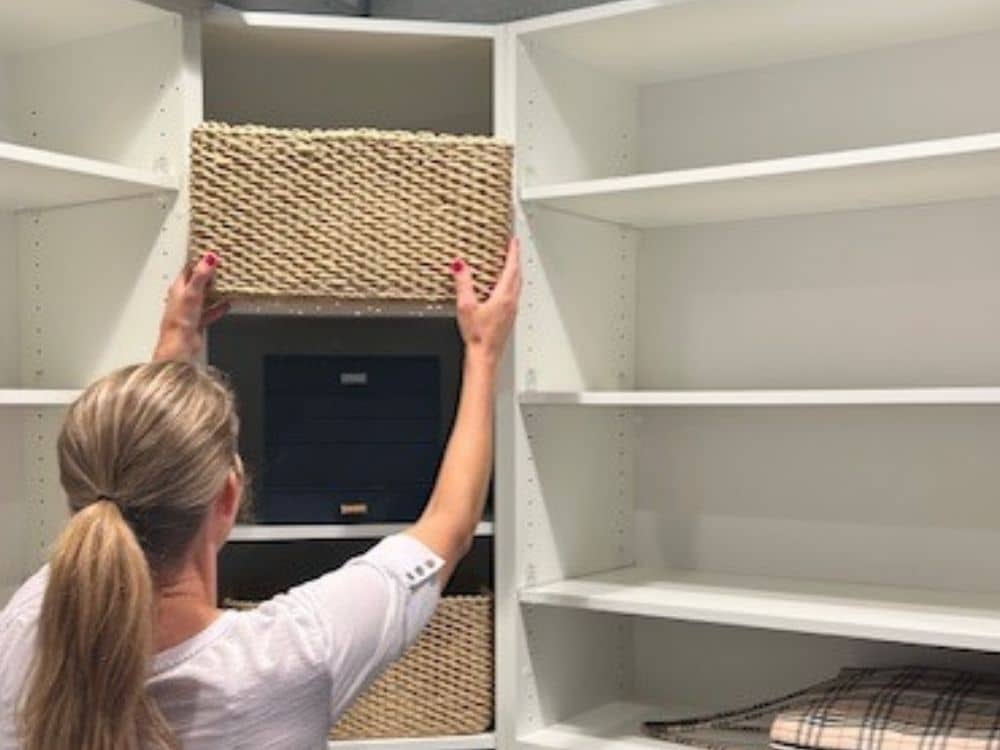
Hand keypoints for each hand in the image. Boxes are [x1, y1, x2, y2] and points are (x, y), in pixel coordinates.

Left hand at [153, 253, 229, 361]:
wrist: (180, 346)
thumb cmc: (179, 322)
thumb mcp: (192, 293)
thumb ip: (201, 275)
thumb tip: (209, 258)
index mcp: (178, 288)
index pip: (188, 270)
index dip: (199, 261)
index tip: (210, 255)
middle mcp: (183, 298)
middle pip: (196, 282)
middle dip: (208, 275)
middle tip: (220, 267)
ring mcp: (190, 311)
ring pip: (204, 297)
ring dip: (214, 291)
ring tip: (225, 284)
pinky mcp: (197, 322)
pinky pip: (210, 311)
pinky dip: (218, 307)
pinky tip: (226, 304)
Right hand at [452, 237, 520, 366]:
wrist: (485, 356)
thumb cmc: (478, 336)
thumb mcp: (466, 306)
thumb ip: (463, 283)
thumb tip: (460, 265)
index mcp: (504, 296)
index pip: (512, 267)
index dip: (513, 252)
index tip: (514, 240)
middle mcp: (511, 302)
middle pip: (518, 275)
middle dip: (516, 259)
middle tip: (514, 248)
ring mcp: (512, 311)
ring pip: (518, 285)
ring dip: (515, 272)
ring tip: (511, 264)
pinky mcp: (509, 318)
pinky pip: (514, 295)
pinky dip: (512, 284)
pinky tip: (504, 288)